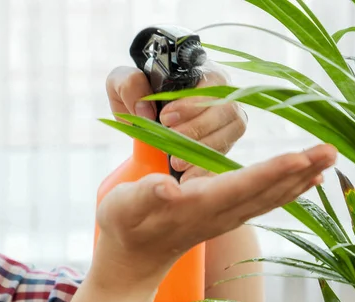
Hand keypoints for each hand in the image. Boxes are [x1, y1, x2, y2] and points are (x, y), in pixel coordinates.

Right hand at [94, 144, 337, 285]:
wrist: (133, 261)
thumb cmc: (125, 228)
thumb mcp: (123, 207)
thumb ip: (145, 195)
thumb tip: (168, 186)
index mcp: (196, 207)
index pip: (241, 187)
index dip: (271, 172)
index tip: (301, 157)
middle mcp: (219, 214)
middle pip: (267, 191)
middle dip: (300, 169)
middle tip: (332, 149)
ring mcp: (226, 218)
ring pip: (272, 197)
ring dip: (302, 177)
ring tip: (328, 158)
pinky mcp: (227, 216)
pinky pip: (265, 201)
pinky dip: (290, 189)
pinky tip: (308, 180)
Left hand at [106, 62, 246, 181]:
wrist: (142, 120)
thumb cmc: (136, 96)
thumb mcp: (121, 84)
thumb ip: (128, 85)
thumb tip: (146, 108)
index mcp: (198, 71)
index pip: (210, 82)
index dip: (191, 103)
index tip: (165, 119)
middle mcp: (221, 92)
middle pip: (226, 108)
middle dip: (197, 129)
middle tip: (170, 146)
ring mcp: (229, 117)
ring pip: (232, 130)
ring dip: (205, 149)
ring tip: (176, 163)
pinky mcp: (228, 140)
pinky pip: (227, 152)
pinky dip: (208, 167)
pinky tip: (188, 177)